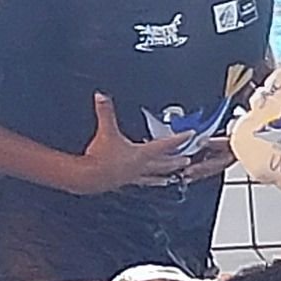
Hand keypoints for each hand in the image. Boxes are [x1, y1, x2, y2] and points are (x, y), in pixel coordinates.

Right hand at [77, 95, 215, 191]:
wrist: (89, 177)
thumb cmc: (100, 157)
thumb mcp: (105, 131)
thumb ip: (105, 113)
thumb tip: (102, 97)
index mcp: (142, 153)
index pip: (166, 144)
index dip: (179, 138)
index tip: (190, 135)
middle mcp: (142, 165)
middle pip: (165, 163)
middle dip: (177, 160)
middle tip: (188, 160)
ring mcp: (135, 175)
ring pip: (155, 175)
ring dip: (166, 175)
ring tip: (174, 177)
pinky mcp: (126, 182)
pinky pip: (142, 182)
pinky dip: (149, 182)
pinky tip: (150, 183)